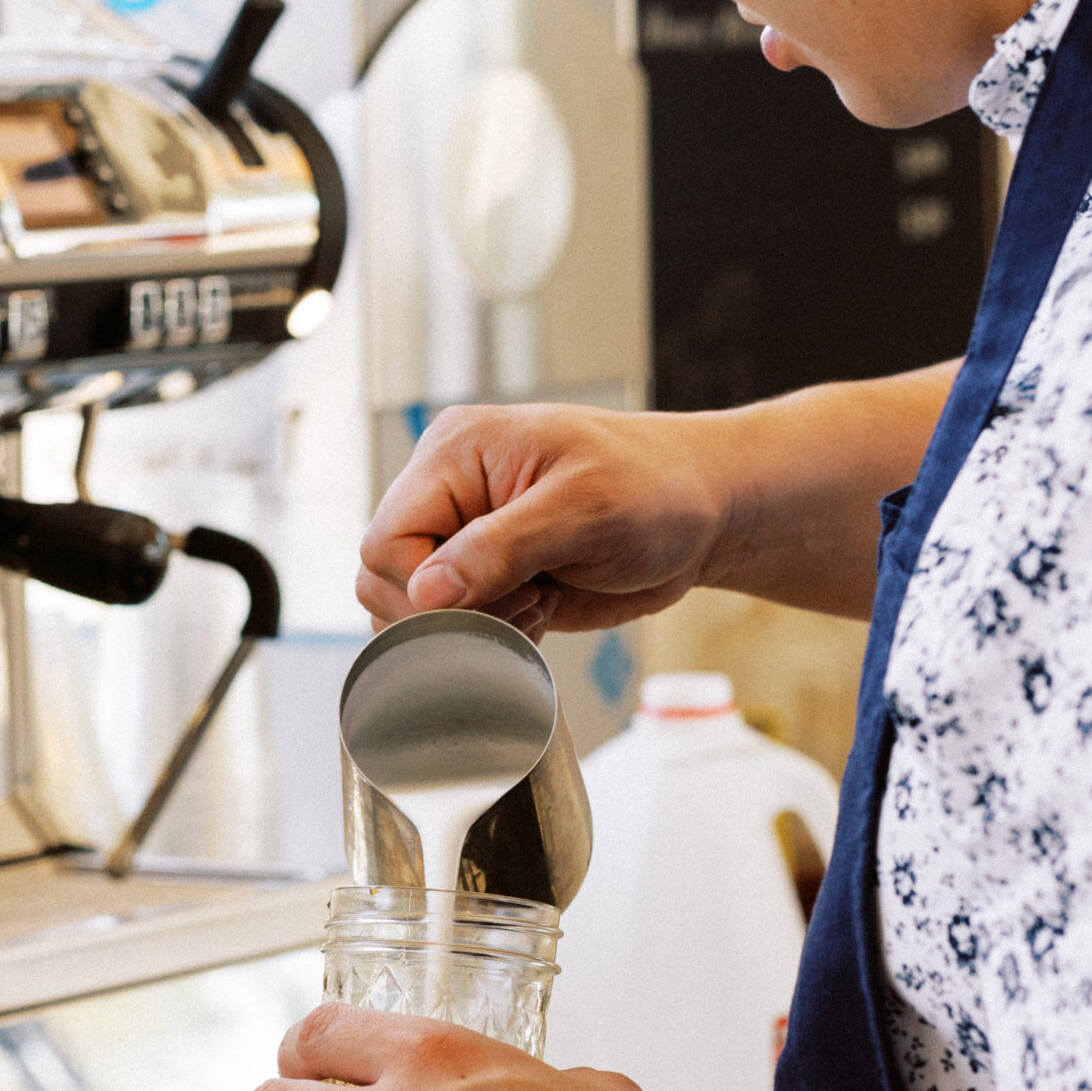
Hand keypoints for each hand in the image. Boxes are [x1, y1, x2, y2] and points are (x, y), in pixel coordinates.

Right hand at [357, 403, 736, 635]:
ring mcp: (468, 537)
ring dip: (472, 626)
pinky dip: (491, 636)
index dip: (425, 588)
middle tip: (524, 598)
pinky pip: (455, 624)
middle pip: (384, 580)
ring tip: (537, 600)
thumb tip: (425, 592)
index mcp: (455, 454)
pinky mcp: (491, 577)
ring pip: (414, 609)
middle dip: (451, 610)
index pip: (385, 541)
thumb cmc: (658, 489)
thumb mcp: (584, 510)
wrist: (707, 512)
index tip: (493, 598)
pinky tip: (541, 610)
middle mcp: (450, 493)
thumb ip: (499, 549)